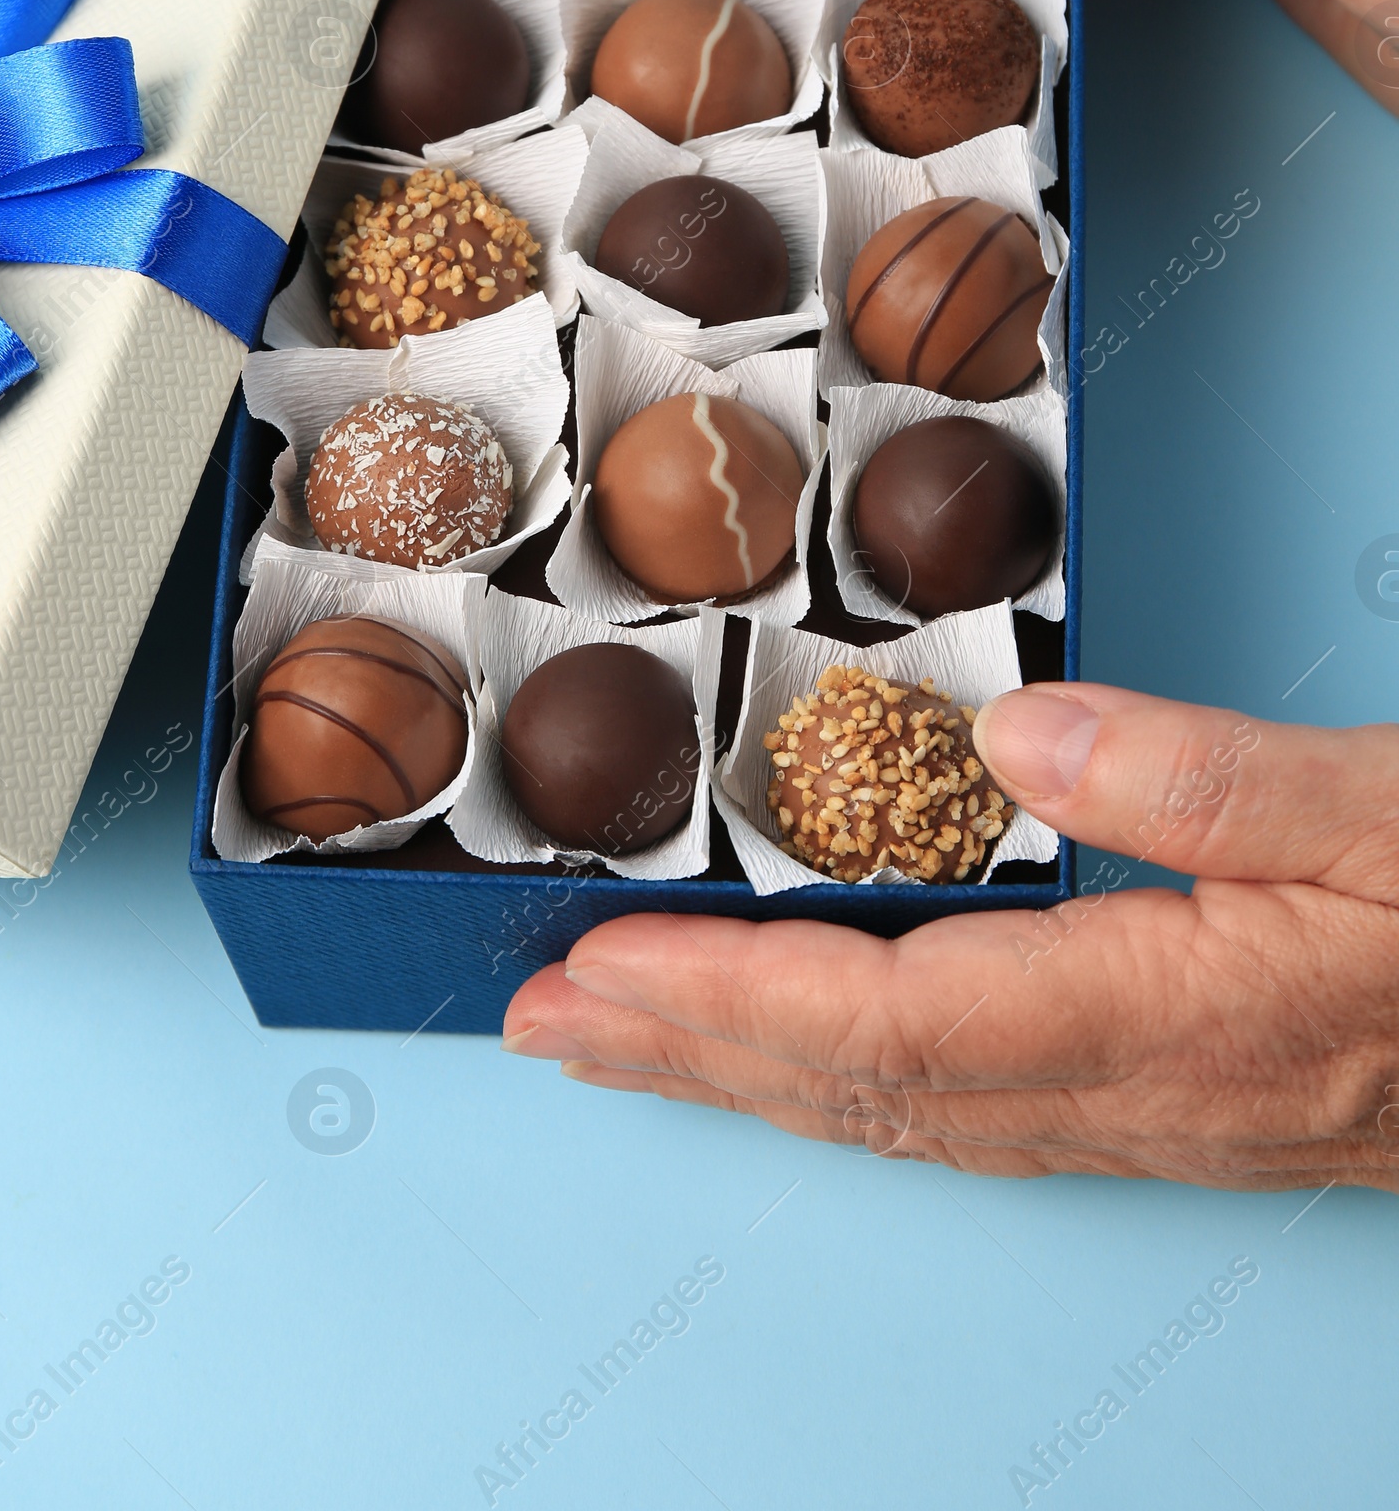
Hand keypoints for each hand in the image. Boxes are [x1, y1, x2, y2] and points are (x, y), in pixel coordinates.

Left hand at [503, 685, 1398, 1187]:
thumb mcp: (1394, 812)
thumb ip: (1212, 777)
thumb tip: (1017, 736)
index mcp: (1179, 1018)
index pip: (900, 1026)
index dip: (734, 1000)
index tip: (600, 967)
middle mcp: (1144, 1094)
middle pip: (868, 1092)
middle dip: (690, 1057)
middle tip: (539, 1023)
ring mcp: (1156, 1117)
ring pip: (907, 1113)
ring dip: (750, 1074)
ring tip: (624, 1036)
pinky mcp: (1174, 1103)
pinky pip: (967, 1108)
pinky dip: (847, 1079)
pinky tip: (802, 1054)